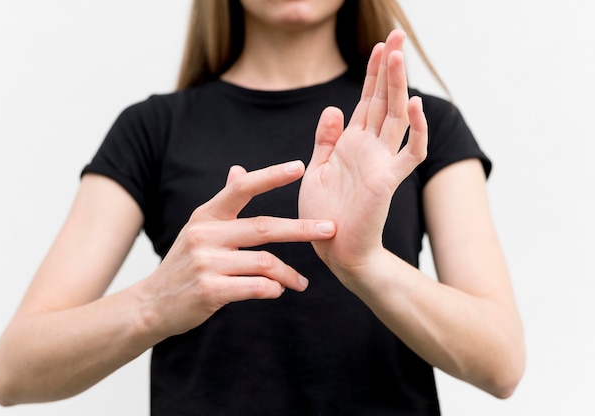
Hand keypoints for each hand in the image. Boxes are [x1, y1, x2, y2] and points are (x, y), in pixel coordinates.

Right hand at [139, 161, 335, 337]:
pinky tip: (278, 291)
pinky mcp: (209, 290)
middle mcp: (204, 234)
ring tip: (300, 282)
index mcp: (206, 215)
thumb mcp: (199, 228)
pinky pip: (256, 287)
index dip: (271, 176)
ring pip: (264, 263)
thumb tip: (239, 169)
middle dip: (300, 228)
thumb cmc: (185, 264)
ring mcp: (206, 263)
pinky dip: (273, 289)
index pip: (241, 189)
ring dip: (288, 274)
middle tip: (329, 229)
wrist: (152, 304)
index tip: (299, 166)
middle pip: (263, 227)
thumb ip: (223, 202)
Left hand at [298, 29, 427, 282]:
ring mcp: (381, 163)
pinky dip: (415, 131)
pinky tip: (415, 105)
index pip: (366, 101)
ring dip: (397, 86)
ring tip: (397, 54)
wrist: (332, 250)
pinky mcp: (387, 181)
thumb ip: (325, 140)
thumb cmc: (322, 214)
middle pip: (383, 100)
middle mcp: (369, 148)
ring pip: (396, 117)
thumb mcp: (317, 169)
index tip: (378, 45)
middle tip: (395, 35)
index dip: (372, 74)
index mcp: (351, 144)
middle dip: (389, 68)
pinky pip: (408, 154)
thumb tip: (333, 107)